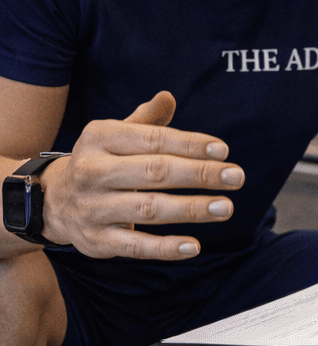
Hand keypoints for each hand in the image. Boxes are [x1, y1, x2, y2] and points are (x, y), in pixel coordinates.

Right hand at [42, 92, 244, 259]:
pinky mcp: (97, 241)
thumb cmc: (100, 163)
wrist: (53, 202)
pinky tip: (195, 246)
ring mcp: (93, 207)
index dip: (189, 145)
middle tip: (236, 177)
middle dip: (199, 174)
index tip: (223, 151)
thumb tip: (168, 97)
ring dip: (191, 209)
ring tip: (226, 207)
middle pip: (154, 172)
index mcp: (99, 138)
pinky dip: (166, 248)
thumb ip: (146, 121)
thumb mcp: (115, 136)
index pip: (152, 140)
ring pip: (149, 209)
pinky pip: (136, 246)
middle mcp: (92, 171)